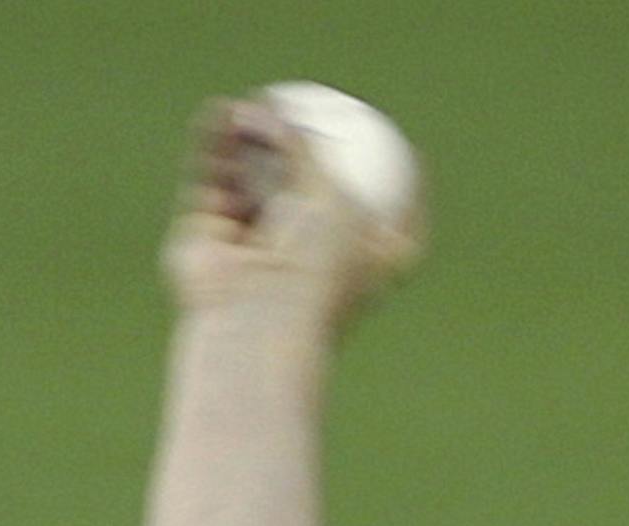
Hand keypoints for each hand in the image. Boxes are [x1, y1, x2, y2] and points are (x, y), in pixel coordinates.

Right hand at [162, 97, 423, 329]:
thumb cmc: (312, 270)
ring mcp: (262, 250)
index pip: (396, 228)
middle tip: (295, 103)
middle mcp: (316, 261)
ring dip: (252, 141)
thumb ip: (308, 149)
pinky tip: (218, 115)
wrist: (255, 320)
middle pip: (317, 193)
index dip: (409, 191)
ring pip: (259, 181)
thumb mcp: (330, 197)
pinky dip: (216, 148)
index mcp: (366, 265)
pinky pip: (216, 182)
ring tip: (247, 106)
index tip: (413, 152)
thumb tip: (278, 110)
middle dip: (305, 148)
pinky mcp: (215, 240)